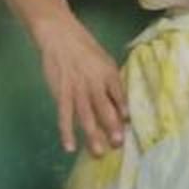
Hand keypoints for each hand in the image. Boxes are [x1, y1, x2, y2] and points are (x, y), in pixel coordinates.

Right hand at [32, 15, 128, 155]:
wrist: (60, 35)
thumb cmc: (85, 49)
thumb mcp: (104, 61)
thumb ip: (112, 83)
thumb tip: (122, 106)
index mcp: (108, 73)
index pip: (119, 95)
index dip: (124, 111)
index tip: (129, 126)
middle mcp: (94, 82)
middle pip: (104, 108)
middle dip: (112, 128)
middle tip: (117, 145)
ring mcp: (76, 88)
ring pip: (85, 115)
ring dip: (92, 135)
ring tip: (98, 153)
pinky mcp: (61, 92)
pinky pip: (64, 115)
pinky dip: (66, 132)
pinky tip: (69, 147)